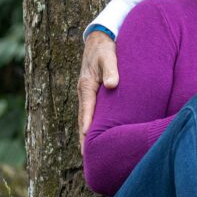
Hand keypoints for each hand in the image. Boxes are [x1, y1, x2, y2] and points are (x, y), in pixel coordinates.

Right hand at [78, 31, 118, 151]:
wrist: (100, 38)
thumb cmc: (106, 48)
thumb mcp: (109, 56)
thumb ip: (111, 69)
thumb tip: (112, 85)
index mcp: (86, 86)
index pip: (87, 112)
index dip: (87, 128)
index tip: (87, 143)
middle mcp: (84, 92)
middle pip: (84, 119)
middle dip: (85, 138)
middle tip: (88, 158)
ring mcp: (88, 93)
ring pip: (87, 117)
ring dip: (88, 134)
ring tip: (91, 153)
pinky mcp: (94, 92)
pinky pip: (92, 112)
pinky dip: (93, 124)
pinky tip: (97, 135)